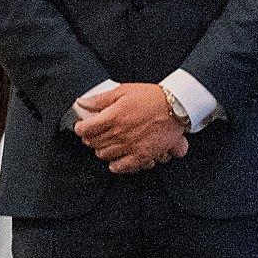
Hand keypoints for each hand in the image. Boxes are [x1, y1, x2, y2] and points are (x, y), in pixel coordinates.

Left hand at [74, 83, 189, 172]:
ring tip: (107, 142)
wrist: (176, 107)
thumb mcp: (123, 91)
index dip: (80, 128)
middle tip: (95, 133)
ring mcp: (130, 146)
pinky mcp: (141, 156)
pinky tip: (117, 156)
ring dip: (102, 149)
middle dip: (91, 138)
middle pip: (92, 143)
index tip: (83, 126)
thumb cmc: (151, 97)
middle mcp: (119, 134)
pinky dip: (116, 164)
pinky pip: (121, 167)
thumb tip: (82, 102)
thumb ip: (100, 99)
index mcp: (112, 117)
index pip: (84, 130)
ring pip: (103, 155)